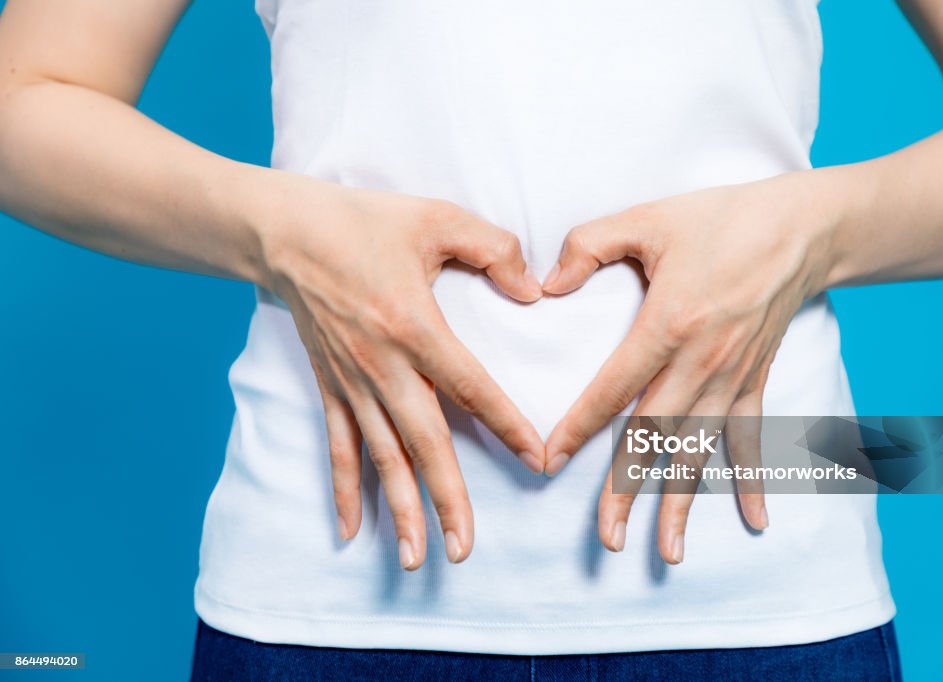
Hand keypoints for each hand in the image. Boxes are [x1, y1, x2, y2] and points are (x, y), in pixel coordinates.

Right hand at [257, 173, 545, 569]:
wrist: (284, 231)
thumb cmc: (363, 221)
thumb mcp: (437, 218)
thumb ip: (494, 249)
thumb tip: (532, 291)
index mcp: (414, 325)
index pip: (470, 387)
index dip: (506, 425)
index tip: (537, 461)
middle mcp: (382, 365)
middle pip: (422, 443)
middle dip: (447, 498)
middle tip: (465, 548)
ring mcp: (352, 382)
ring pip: (381, 457)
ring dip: (400, 509)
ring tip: (418, 558)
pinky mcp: (329, 386)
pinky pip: (338, 445)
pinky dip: (345, 488)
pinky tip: (351, 530)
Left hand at [541, 172, 834, 562]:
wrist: (803, 227)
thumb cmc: (721, 219)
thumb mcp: (647, 218)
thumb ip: (588, 245)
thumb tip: (546, 284)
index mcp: (670, 324)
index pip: (613, 389)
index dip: (578, 427)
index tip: (548, 461)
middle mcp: (703, 362)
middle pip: (656, 438)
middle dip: (628, 492)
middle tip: (607, 540)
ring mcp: (734, 377)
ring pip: (701, 451)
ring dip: (683, 503)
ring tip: (668, 552)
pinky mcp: (756, 379)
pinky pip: (753, 437)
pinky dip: (753, 480)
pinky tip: (755, 523)